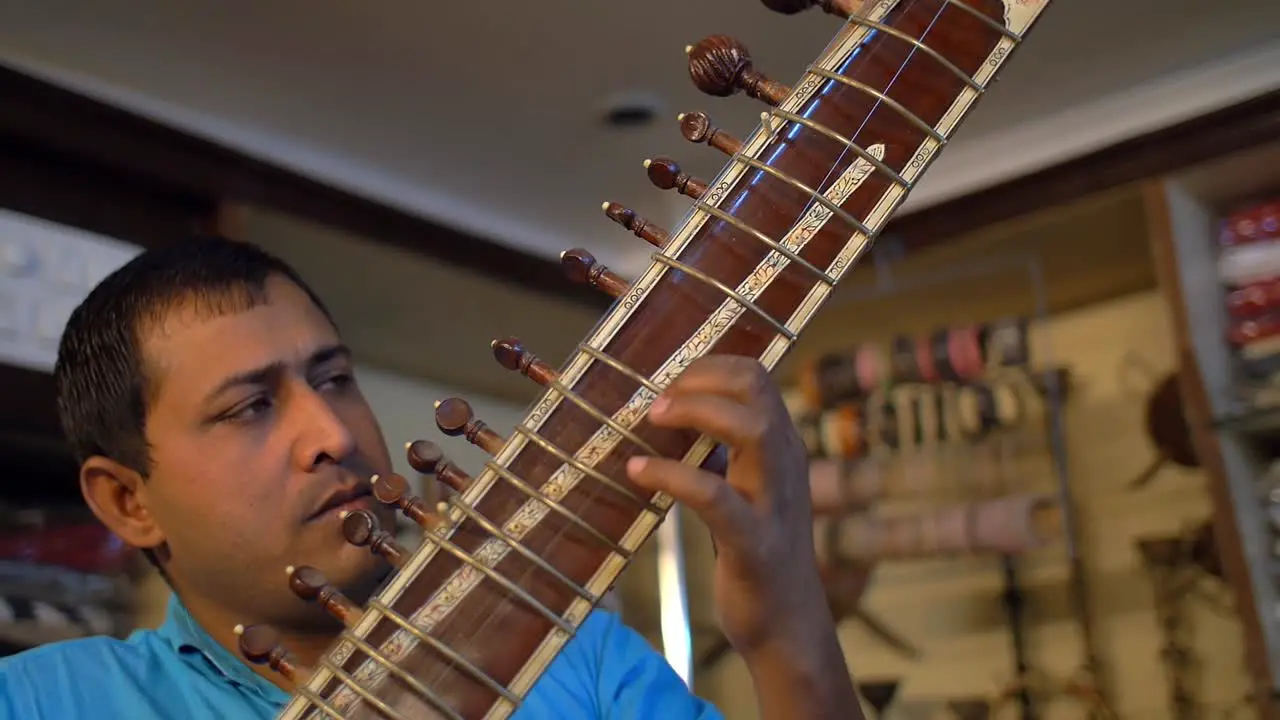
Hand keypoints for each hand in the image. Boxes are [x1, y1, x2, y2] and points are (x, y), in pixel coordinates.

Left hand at [625, 355, 831, 658]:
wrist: (788, 627)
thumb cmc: (757, 554)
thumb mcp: (743, 491)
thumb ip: (720, 456)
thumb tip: (671, 419)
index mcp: (782, 449)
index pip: (757, 377)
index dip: (709, 368)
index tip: (669, 381)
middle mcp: (786, 465)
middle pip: (758, 389)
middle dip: (703, 380)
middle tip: (657, 400)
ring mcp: (774, 503)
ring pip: (754, 430)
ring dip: (696, 412)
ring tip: (652, 419)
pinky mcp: (755, 544)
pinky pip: (715, 498)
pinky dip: (672, 476)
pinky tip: (638, 472)